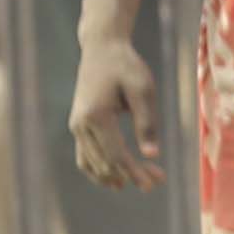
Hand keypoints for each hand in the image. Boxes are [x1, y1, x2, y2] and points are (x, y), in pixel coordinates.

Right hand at [69, 33, 162, 189]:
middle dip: (131, 175)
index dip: (135, 172)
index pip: (116, 155)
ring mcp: (76, 126)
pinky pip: (84, 156)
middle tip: (157, 181)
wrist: (102, 49)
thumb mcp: (144, 90)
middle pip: (106, 163)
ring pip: (92, 163)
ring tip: (141, 181)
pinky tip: (116, 177)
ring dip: (115, 176)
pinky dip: (98, 170)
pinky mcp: (77, 125)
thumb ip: (147, 123)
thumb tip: (151, 155)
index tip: (154, 183)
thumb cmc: (126, 67)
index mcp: (96, 116)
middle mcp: (80, 124)